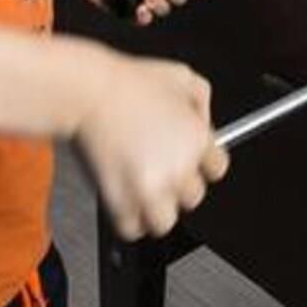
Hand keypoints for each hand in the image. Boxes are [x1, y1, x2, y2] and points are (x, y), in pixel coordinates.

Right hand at [73, 51, 227, 239]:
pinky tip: (122, 200)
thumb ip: (200, 103)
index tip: (188, 163)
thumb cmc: (128, 82)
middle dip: (176, 186)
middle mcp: (180, 167)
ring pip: (166, 222)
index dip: (200, 165)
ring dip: (154, 211)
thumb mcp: (182, 76)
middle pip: (193, 197)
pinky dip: (127, 220)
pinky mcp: (122, 203)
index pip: (217, 169)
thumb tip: (203, 122)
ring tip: (140, 192)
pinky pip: (132, 229)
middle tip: (156, 171)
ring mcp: (152, 189)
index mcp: (198, 139)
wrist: (89, 92)